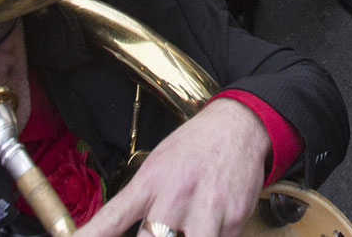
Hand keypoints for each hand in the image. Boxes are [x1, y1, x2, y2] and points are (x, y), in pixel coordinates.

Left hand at [72, 99, 268, 236]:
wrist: (239, 125)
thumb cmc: (193, 147)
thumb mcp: (156, 166)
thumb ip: (136, 203)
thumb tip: (112, 234)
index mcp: (151, 181)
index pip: (113, 218)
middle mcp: (177, 196)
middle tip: (153, 232)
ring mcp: (208, 209)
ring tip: (181, 233)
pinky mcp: (236, 218)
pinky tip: (207, 226)